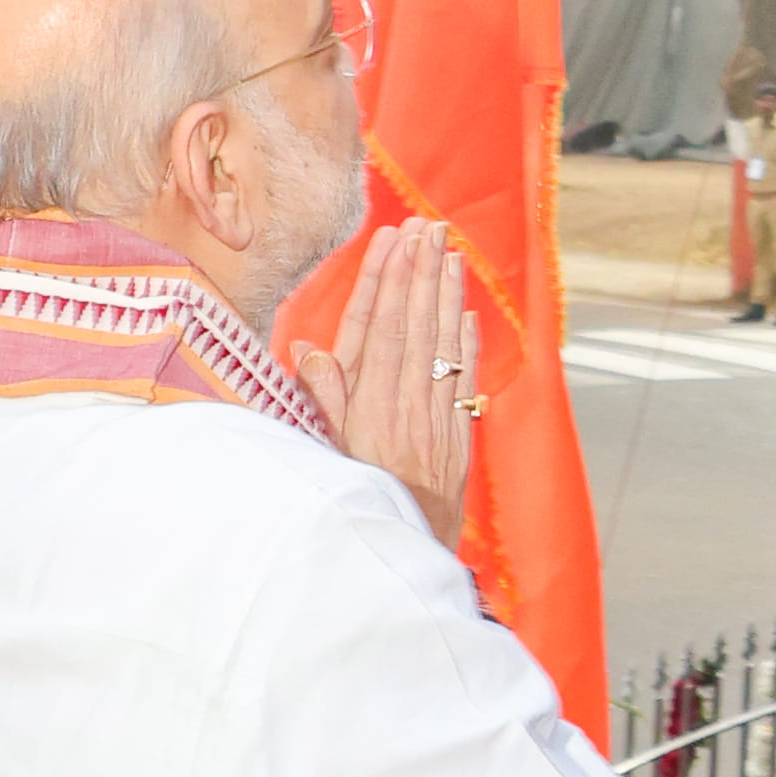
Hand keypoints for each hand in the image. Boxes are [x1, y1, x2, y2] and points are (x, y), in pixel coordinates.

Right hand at [298, 209, 482, 546]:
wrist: (403, 548)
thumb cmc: (354, 498)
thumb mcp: (324, 451)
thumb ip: (320, 398)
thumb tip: (308, 348)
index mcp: (370, 404)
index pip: (383, 328)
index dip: (391, 281)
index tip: (397, 242)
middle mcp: (406, 403)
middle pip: (417, 325)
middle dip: (422, 272)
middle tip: (429, 228)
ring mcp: (436, 417)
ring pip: (443, 344)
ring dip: (447, 294)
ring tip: (450, 252)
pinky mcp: (457, 436)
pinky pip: (462, 379)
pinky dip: (465, 343)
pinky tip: (467, 313)